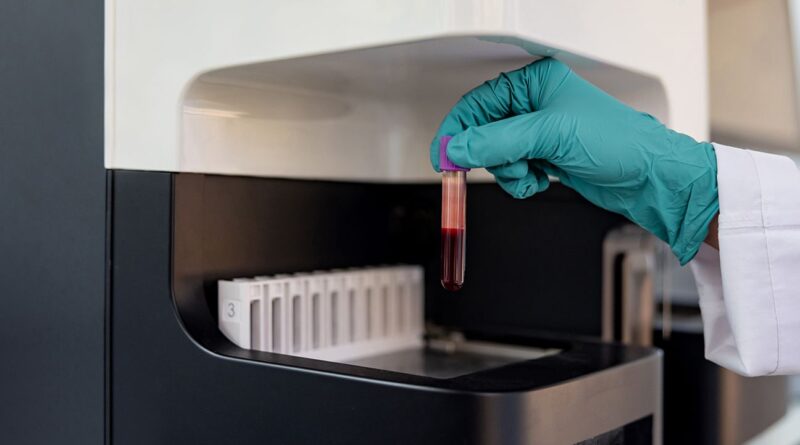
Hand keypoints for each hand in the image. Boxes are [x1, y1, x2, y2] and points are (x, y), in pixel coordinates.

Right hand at [430, 58, 718, 263]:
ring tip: (533, 174)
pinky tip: (542, 179)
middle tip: (506, 167)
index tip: (444, 157)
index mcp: (534, 83)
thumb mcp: (550, 136)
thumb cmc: (616, 142)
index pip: (477, 104)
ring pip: (496, 157)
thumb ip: (498, 141)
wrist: (647, 177)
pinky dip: (520, 182)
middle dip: (493, 157)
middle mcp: (533, 105)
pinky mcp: (543, 156)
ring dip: (509, 172)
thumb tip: (458, 148)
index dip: (457, 130)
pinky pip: (512, 172)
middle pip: (483, 133)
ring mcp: (537, 133)